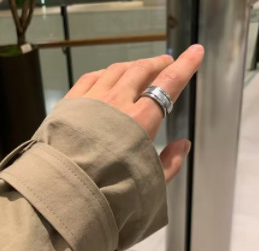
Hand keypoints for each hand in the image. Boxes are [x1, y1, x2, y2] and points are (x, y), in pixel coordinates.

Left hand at [65, 45, 204, 182]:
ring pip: (116, 71)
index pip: (168, 84)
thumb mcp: (148, 182)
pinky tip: (107, 75)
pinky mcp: (69, 103)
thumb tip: (183, 144)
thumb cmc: (108, 189)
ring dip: (132, 66)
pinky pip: (90, 77)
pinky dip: (105, 73)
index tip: (195, 52)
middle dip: (157, 64)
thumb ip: (170, 163)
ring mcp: (90, 100)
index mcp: (139, 120)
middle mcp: (116, 103)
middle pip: (141, 72)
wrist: (63, 188)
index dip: (184, 66)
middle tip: (166, 63)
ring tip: (140, 68)